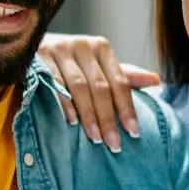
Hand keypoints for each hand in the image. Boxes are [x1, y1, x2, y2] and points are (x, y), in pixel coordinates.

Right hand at [37, 33, 159, 151]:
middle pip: (101, 87)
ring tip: (96, 138)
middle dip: (108, 118)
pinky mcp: (40, 57)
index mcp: (102, 47)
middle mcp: (83, 45)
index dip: (127, 108)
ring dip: (89, 115)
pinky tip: (72, 121)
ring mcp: (60, 49)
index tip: (133, 132)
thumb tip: (157, 81)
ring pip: (80, 87)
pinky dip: (65, 103)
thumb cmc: (70, 62)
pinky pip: (55, 84)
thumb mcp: (97, 66)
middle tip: (114, 144)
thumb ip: (124, 75)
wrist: (31, 46)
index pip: (120, 81)